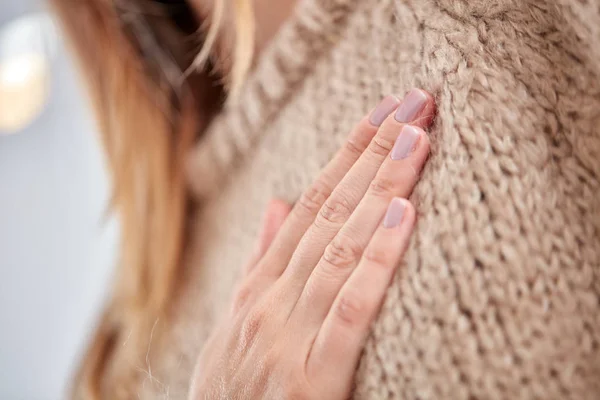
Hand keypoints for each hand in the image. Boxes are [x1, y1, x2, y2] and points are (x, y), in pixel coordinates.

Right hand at [189, 89, 435, 398]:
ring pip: (342, 248)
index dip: (348, 154)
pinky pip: (350, 311)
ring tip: (416, 139)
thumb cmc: (233, 386)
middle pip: (331, 212)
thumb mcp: (238, 317)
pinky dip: (377, 261)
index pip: (311, 202)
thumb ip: (260, 257)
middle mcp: (273, 298)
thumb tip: (278, 200)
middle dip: (374, 153)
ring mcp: (288, 335)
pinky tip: (405, 216)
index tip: (382, 112)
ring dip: (382, 189)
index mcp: (261, 284)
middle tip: (414, 104)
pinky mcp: (312, 380)